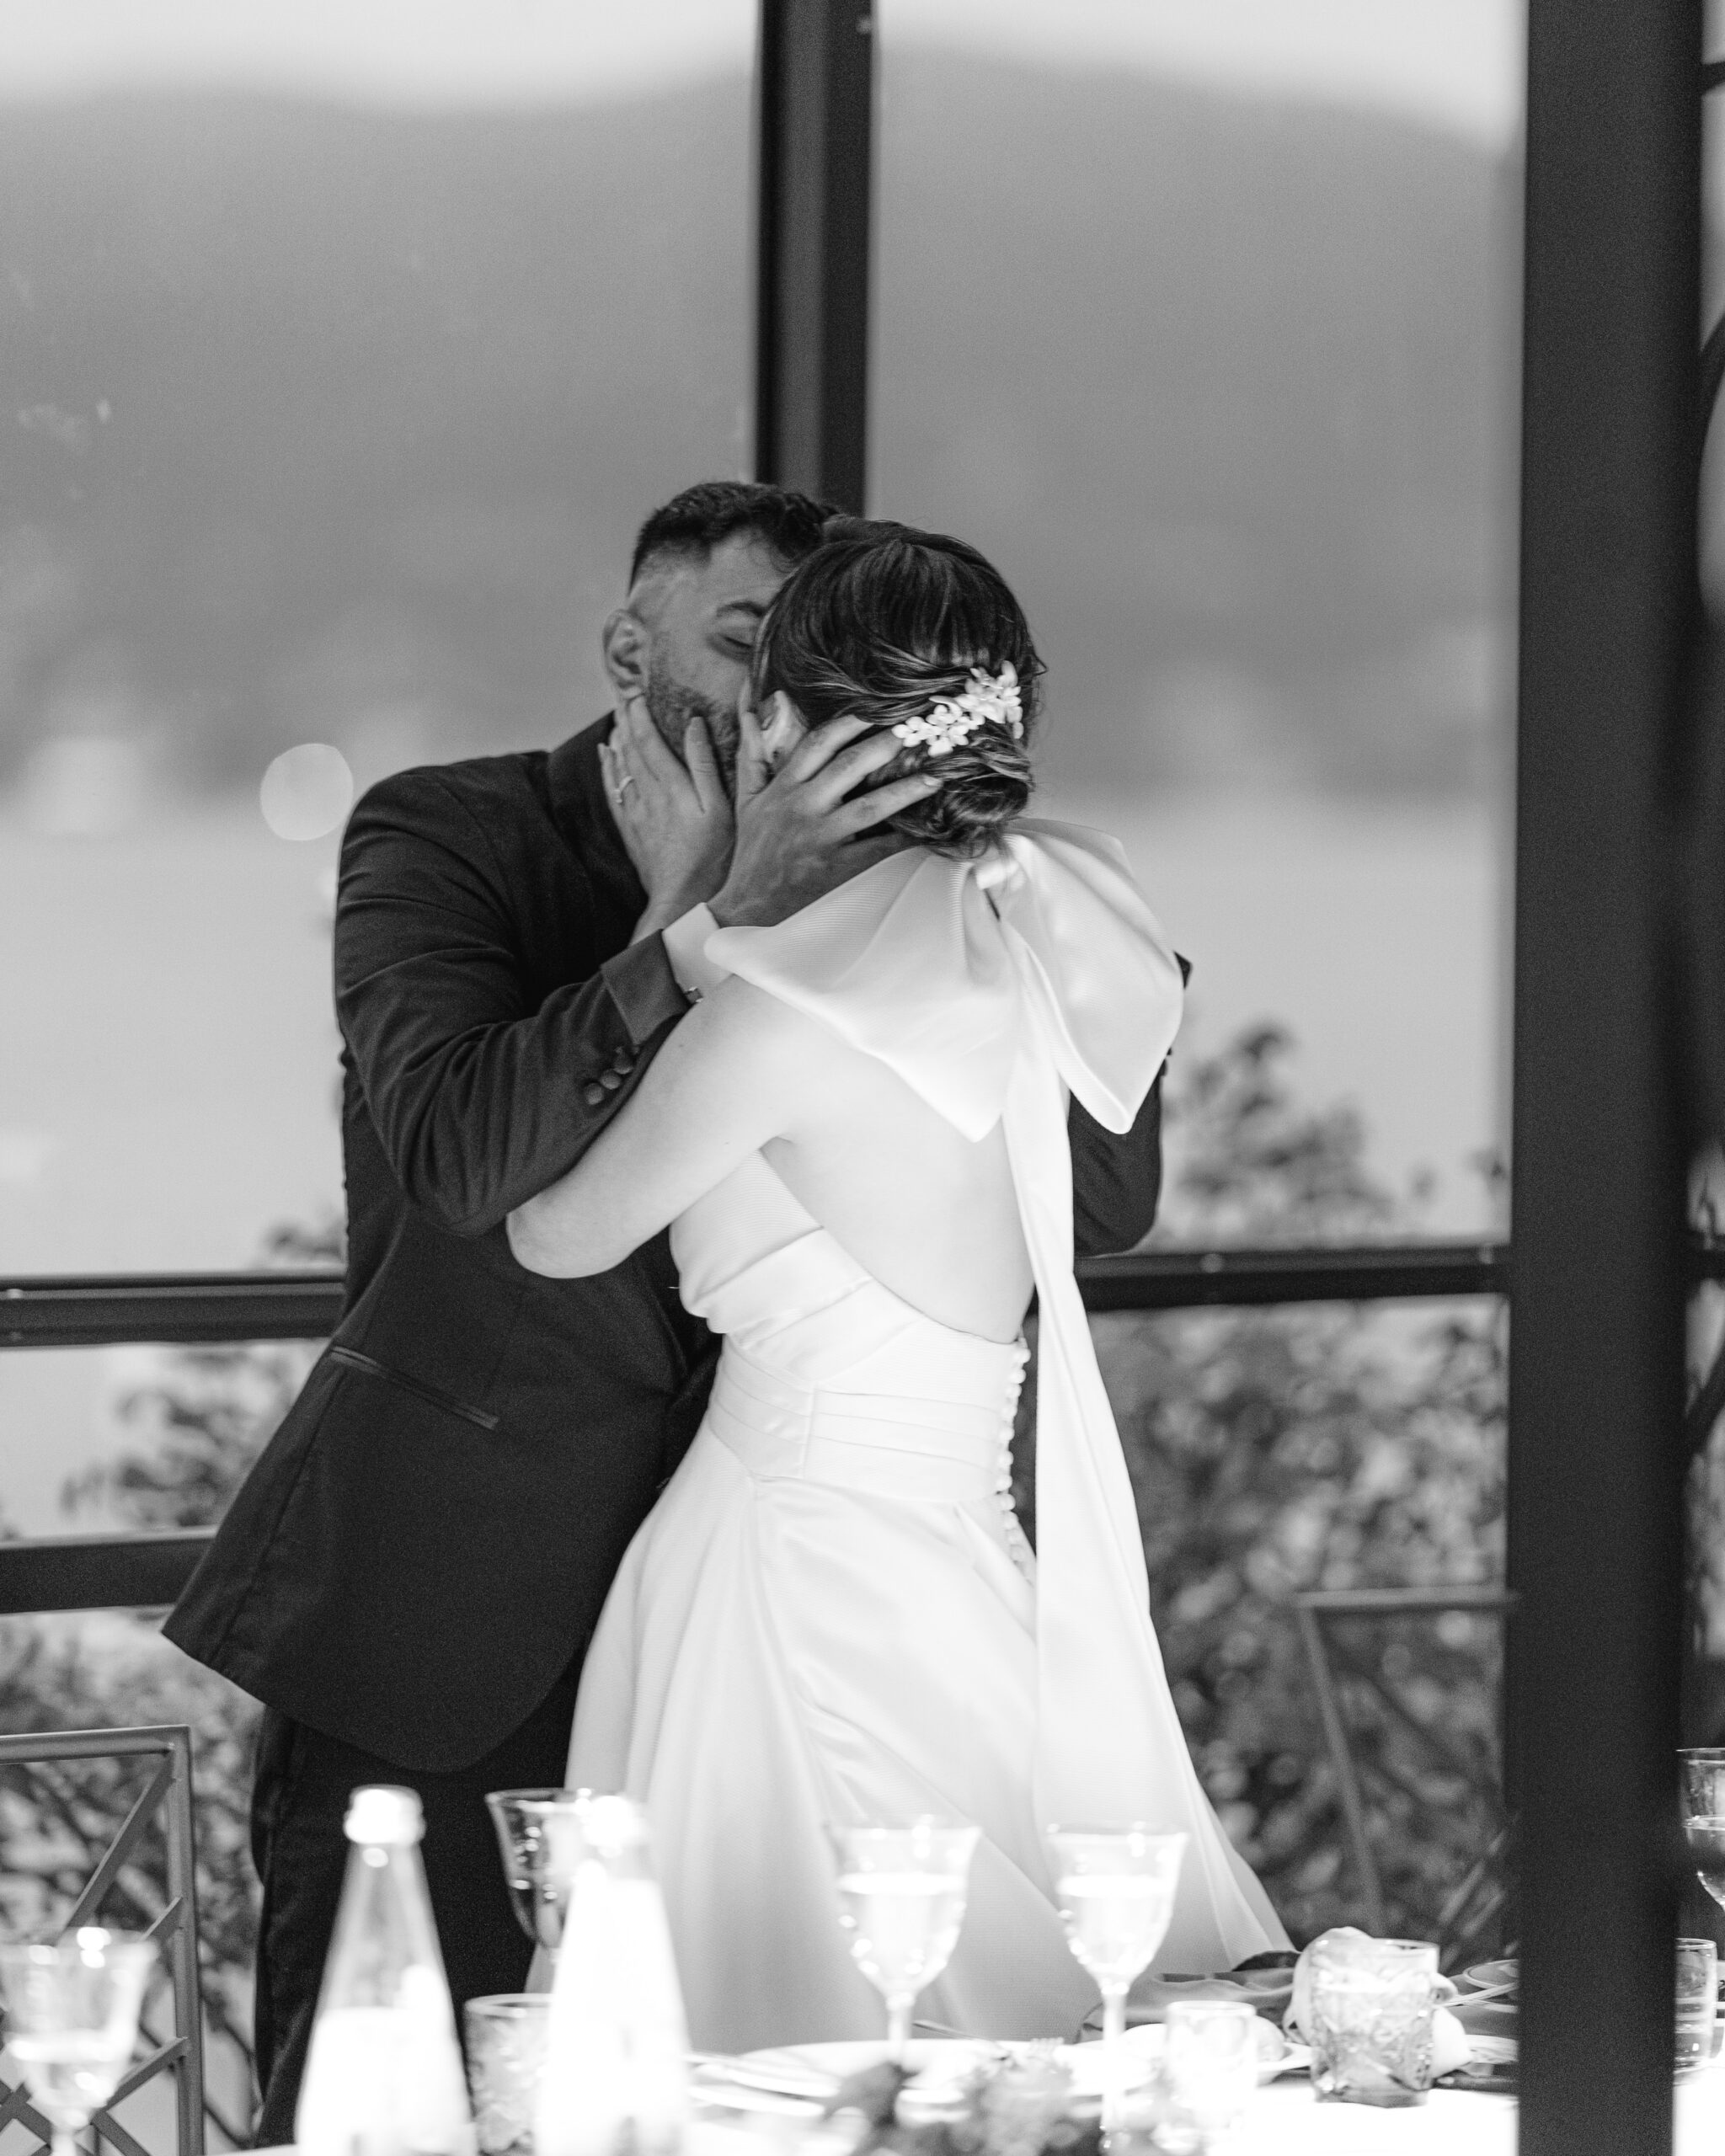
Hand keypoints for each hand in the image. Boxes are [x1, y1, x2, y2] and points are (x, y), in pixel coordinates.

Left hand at [602, 692, 733, 933]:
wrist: (682, 899)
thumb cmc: (712, 857)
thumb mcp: (721, 809)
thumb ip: (705, 765)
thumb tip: (694, 725)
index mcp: (671, 785)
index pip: (649, 738)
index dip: (642, 713)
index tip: (639, 692)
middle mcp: (647, 794)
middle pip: (630, 747)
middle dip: (627, 720)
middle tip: (626, 697)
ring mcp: (636, 812)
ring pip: (620, 765)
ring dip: (618, 738)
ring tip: (618, 718)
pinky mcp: (631, 830)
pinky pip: (613, 789)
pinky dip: (608, 768)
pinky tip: (606, 756)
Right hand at [709, 706, 945, 928]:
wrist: (745, 909)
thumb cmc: (751, 855)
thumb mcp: (745, 803)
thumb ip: (752, 760)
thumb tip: (750, 714)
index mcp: (784, 788)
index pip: (818, 743)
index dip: (849, 721)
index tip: (878, 706)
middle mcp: (802, 808)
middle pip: (849, 765)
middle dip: (886, 743)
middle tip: (919, 728)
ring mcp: (820, 839)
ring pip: (870, 806)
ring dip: (906, 789)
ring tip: (936, 777)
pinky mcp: (835, 870)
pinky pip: (876, 851)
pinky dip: (902, 841)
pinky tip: (927, 832)